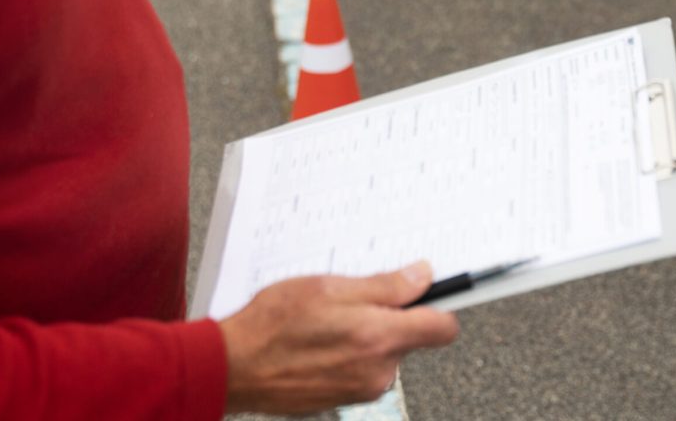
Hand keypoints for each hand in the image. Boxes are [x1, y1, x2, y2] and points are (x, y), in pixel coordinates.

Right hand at [218, 261, 458, 414]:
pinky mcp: (342, 398)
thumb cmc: (273, 323)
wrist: (233, 367)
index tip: (439, 289)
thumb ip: (385, 286)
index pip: (441, 327)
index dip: (442, 304)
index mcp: (379, 338)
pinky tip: (320, 337)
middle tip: (357, 294)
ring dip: (367, 331)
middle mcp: (377, 370)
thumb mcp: (331, 287)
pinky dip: (350, 349)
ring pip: (384, 350)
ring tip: (329, 316)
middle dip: (392, 314)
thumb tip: (423, 277)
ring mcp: (360, 388)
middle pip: (411, 336)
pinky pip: (362, 366)